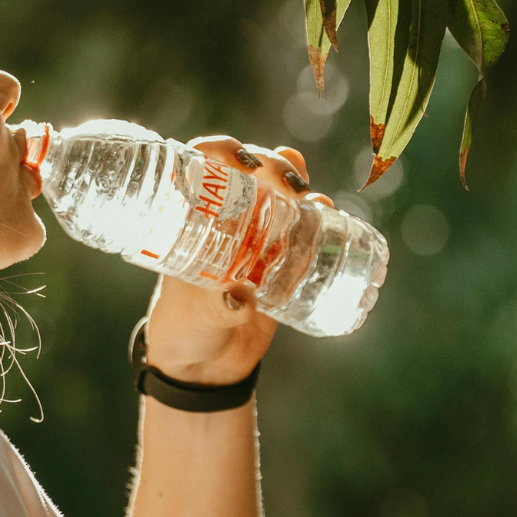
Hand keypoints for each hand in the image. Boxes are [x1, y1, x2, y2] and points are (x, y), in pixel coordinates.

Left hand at [143, 137, 334, 385]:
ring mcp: (254, 237)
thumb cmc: (185, 331)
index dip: (221, 150)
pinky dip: (320, 215)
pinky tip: (331, 213)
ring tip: (313, 198)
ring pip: (279, 194)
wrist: (206, 366)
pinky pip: (303, 227)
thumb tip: (241, 298)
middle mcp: (224, 220)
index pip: (202, 166)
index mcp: (191, 220)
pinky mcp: (280, 260)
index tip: (241, 160)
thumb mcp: (197, 316)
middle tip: (290, 184)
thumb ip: (217, 307)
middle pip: (250, 172)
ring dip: (298, 182)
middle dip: (273, 165)